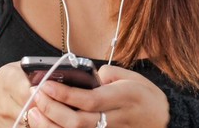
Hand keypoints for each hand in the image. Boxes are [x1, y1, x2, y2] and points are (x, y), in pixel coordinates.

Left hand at [29, 66, 168, 127]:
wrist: (164, 121)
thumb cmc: (146, 97)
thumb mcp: (132, 77)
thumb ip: (105, 75)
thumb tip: (82, 76)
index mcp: (122, 98)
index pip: (87, 100)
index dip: (63, 94)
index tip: (44, 84)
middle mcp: (115, 119)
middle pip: (77, 122)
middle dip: (51, 110)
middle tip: (35, 95)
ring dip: (50, 125)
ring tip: (34, 112)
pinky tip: (47, 123)